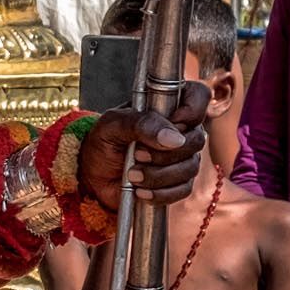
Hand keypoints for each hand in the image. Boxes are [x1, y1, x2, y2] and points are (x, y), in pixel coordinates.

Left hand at [77, 80, 209, 212]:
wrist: (91, 175)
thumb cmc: (102, 143)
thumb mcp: (111, 126)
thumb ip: (140, 124)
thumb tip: (173, 138)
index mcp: (167, 107)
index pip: (199, 95)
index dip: (192, 109)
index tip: (172, 122)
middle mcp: (181, 131)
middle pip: (196, 140)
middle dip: (164, 153)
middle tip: (137, 155)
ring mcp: (182, 157)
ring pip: (190, 167)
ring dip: (158, 175)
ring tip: (131, 175)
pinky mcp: (178, 182)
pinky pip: (183, 189)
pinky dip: (160, 193)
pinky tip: (140, 191)